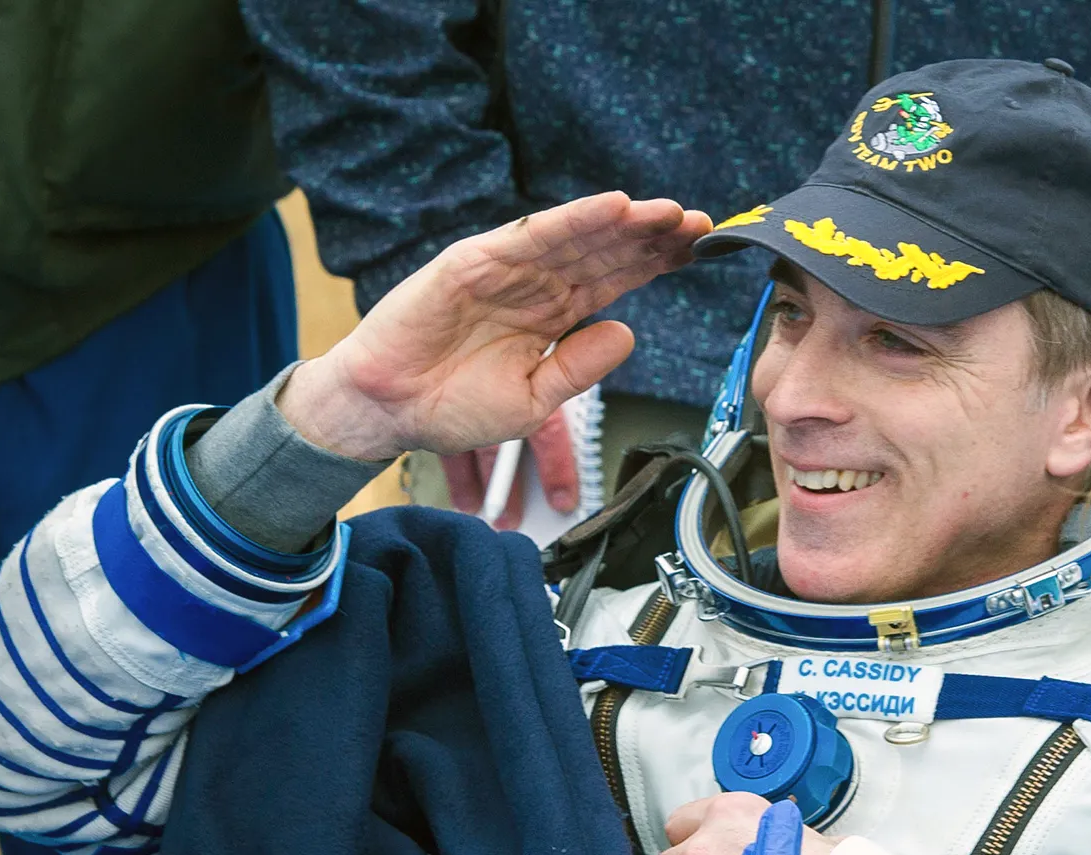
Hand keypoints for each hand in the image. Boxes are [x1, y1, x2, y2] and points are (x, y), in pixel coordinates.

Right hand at [278, 192, 710, 460]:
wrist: (389, 411)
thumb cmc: (452, 406)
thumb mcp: (534, 401)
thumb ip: (579, 368)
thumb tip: (628, 333)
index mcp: (552, 314)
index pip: (614, 280)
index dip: (655, 263)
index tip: (699, 251)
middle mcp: (535, 284)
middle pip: (605, 251)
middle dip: (653, 237)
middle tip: (701, 224)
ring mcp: (505, 269)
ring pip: (576, 237)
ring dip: (623, 222)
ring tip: (667, 214)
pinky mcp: (473, 261)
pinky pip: (530, 237)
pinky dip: (573, 220)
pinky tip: (611, 209)